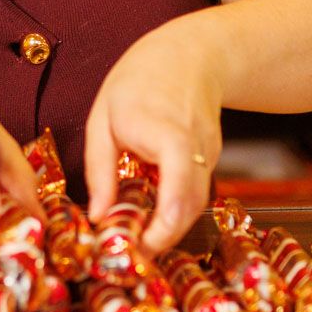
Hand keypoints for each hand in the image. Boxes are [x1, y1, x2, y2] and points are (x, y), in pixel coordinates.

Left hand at [84, 25, 221, 255]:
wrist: (192, 54)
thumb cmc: (140, 81)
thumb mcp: (103, 119)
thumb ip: (100, 169)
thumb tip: (99, 216)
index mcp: (167, 134)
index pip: (176, 190)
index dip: (161, 228)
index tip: (136, 250)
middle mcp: (197, 148)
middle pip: (190, 208)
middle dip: (163, 238)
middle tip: (132, 257)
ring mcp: (210, 154)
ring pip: (196, 205)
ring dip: (170, 227)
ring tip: (137, 241)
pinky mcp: (212, 159)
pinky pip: (195, 193)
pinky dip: (175, 210)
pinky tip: (151, 216)